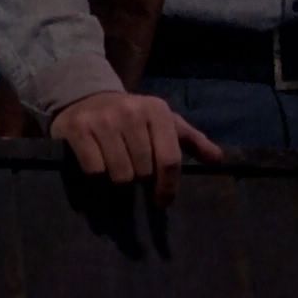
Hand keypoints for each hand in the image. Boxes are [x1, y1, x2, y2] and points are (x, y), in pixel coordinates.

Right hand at [49, 91, 223, 206]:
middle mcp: (131, 111)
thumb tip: (218, 160)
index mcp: (157, 110)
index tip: (162, 201)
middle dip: (140, 180)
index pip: (169, 160)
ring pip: (120, 175)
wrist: (86, 96)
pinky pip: (95, 170)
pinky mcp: (78, 129)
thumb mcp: (164, 123)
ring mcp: (103, 119)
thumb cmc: (132, 117)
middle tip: (133, 174)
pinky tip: (97, 166)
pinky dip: (97, 176)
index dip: (167, 187)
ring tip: (117, 170)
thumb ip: (192, 141)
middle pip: (143, 172)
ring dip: (119, 180)